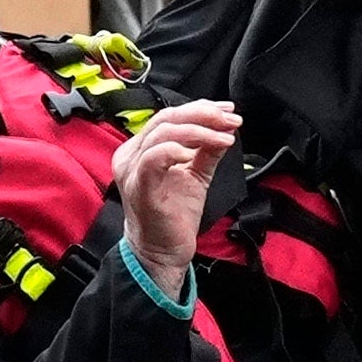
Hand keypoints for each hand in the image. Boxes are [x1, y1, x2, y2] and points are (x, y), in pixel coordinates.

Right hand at [113, 98, 238, 272]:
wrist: (163, 252)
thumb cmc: (174, 215)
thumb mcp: (197, 175)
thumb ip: (208, 150)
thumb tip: (226, 127)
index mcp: (142, 148)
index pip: (169, 116)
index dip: (200, 109)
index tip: (228, 111)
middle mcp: (132, 155)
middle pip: (166, 118)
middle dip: (203, 115)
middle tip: (230, 120)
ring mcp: (132, 170)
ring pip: (162, 133)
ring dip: (199, 131)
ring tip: (223, 138)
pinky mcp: (140, 187)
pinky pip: (154, 158)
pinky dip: (178, 149)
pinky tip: (197, 154)